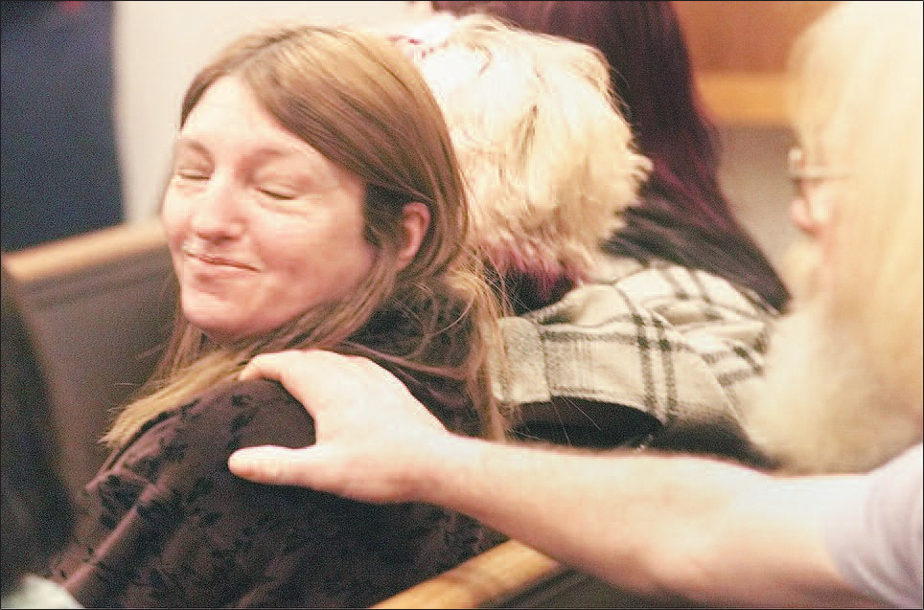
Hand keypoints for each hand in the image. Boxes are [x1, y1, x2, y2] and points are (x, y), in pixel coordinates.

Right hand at [228, 349, 448, 502]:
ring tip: (297, 383)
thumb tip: (235, 461)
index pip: (284, 362)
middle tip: (263, 383)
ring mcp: (375, 376)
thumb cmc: (381, 467)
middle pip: (307, 356)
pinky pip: (357, 366)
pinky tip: (343, 386)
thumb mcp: (322, 472)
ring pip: (334, 358)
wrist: (436, 463)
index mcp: (328, 386)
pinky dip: (337, 370)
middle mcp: (351, 372)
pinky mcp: (393, 386)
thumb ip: (277, 466)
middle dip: (282, 365)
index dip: (259, 367)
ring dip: (310, 365)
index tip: (242, 381)